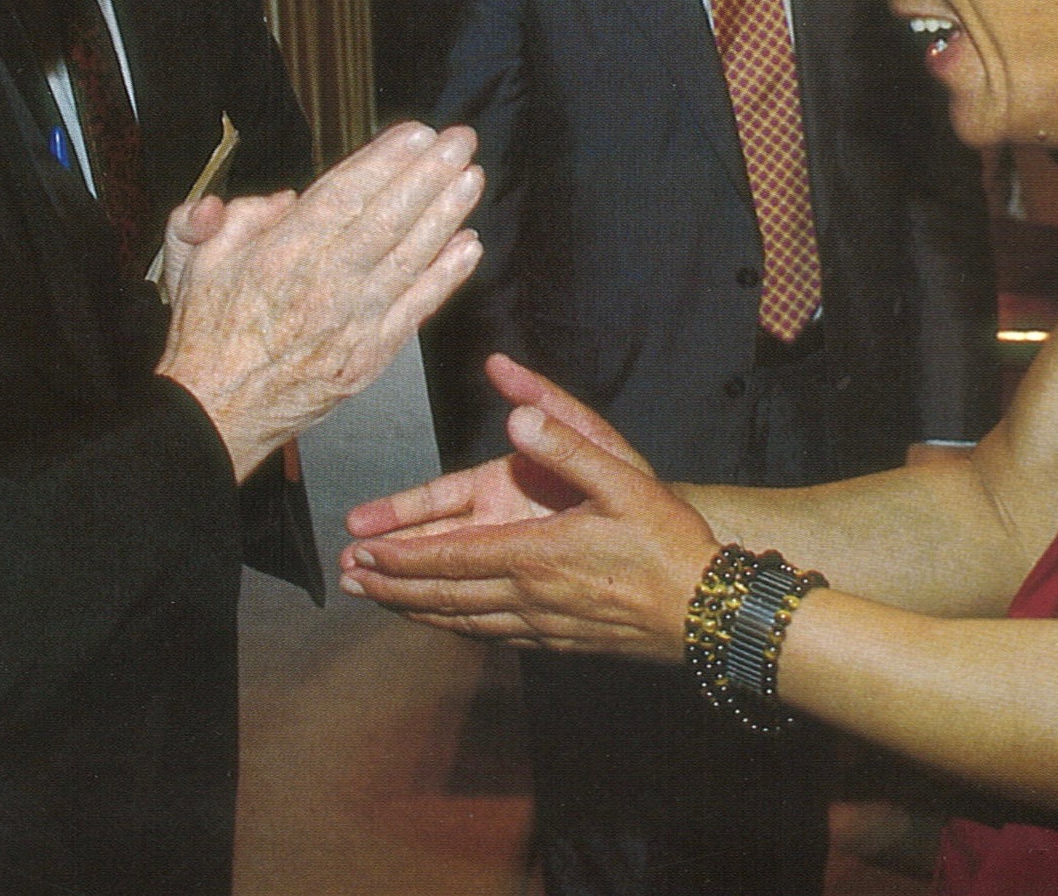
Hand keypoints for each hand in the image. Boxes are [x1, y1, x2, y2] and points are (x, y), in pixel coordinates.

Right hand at [156, 122, 483, 478]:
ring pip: (410, 258)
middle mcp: (325, 283)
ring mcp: (354, 321)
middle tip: (461, 141)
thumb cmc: (206, 335)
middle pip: (387, 219)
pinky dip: (446, 277)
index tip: (417, 133)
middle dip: (428, 175)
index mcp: (281, 253)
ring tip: (472, 179)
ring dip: (446, 216)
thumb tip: (279, 198)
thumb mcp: (193, 261)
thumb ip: (225, 216)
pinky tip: (470, 247)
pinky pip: (416, 308)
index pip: (343, 194)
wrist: (216, 414)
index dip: (384, 161)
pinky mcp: (371, 354)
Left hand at [339, 380, 717, 662]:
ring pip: (463, 621)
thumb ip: (566, 447)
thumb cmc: (668, 543)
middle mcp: (529, 595)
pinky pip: (492, 637)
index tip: (360, 552)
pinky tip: (447, 624)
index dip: (400, 556)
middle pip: (444, 594)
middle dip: (392, 585)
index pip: (450, 557)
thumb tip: (516, 415)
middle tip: (350, 579)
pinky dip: (456, 628)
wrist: (707, 613)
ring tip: (380, 601)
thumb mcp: (623, 480)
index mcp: (536, 553)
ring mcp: (542, 625)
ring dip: (416, 609)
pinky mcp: (559, 642)